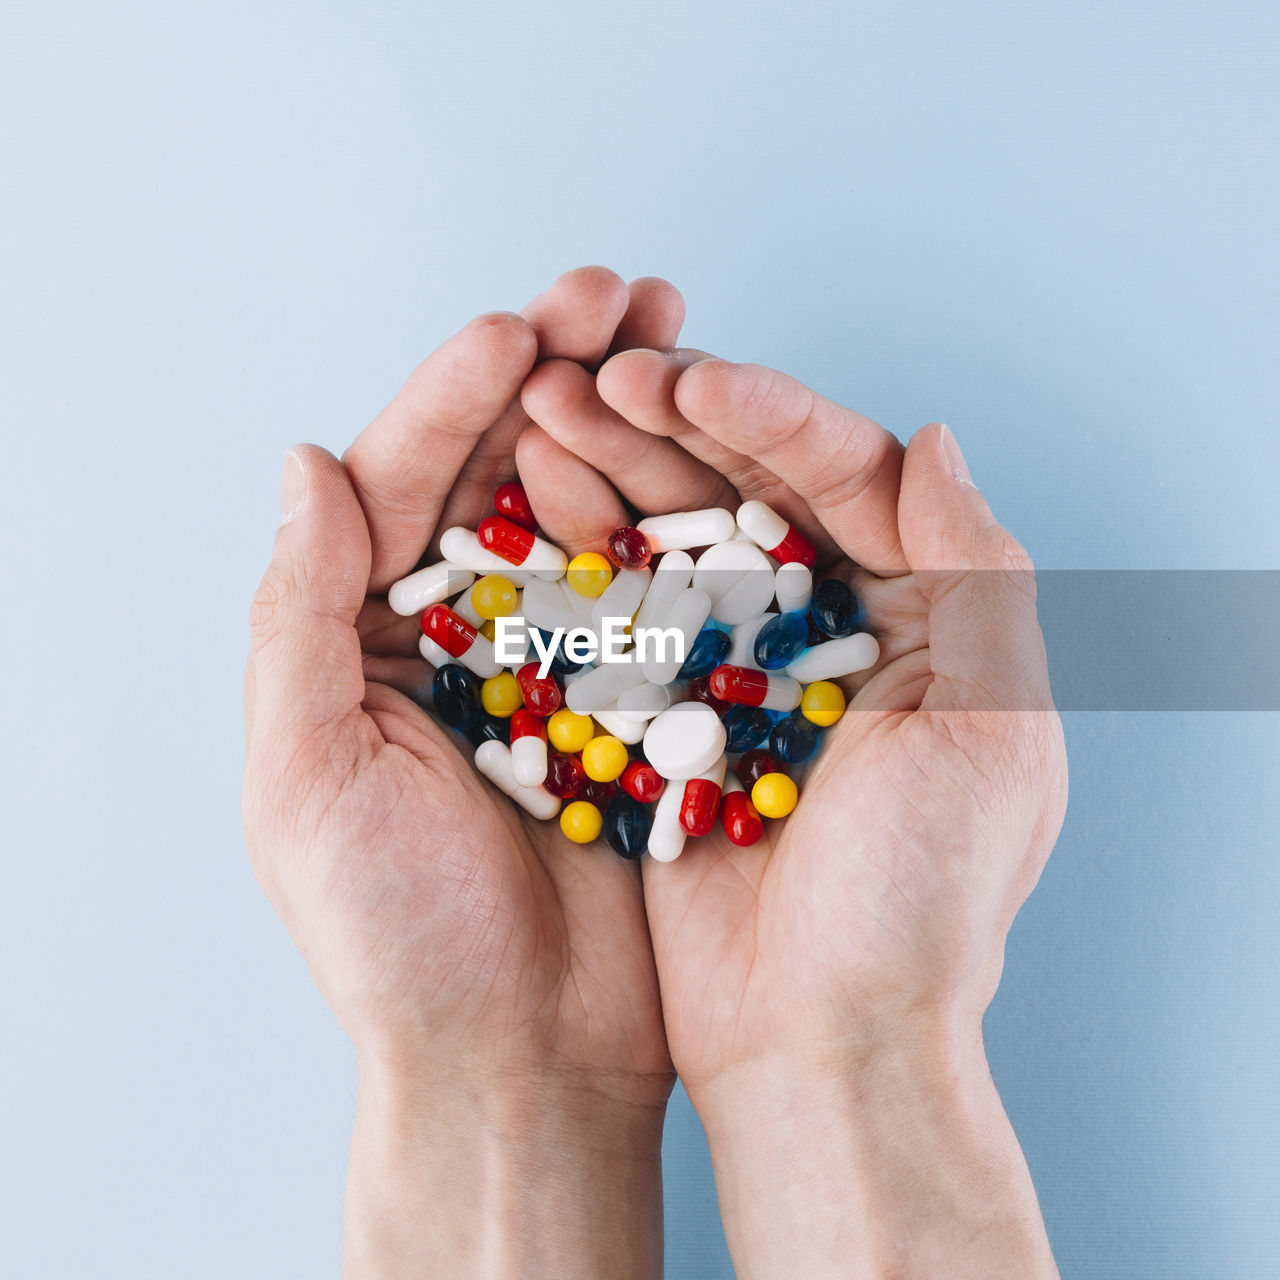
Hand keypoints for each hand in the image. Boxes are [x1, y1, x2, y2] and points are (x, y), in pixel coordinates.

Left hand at [242, 268, 683, 1278]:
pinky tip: (720, 451)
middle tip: (625, 293)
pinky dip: (680, 515)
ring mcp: (550, 655)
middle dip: (558, 371)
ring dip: (628, 421)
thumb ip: (294, 618)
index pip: (404, 478)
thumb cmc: (398, 936)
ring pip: (585, 507)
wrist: (522, 1053)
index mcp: (362, 633)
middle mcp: (455, 629)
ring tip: (678, 338)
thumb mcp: (304, 778)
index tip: (526, 328)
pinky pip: (653, 586)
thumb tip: (302, 464)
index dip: (460, 393)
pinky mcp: (629, 696)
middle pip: (501, 468)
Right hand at [523, 348, 1067, 1276]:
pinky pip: (620, 613)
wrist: (818, 1039)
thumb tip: (936, 436)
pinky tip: (532, 499)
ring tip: (544, 404)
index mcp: (919, 609)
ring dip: (614, 467)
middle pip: (746, 488)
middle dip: (671, 422)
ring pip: (673, 536)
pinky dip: (580, 555)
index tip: (686, 379)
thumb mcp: (993, 731)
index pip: (844, 471)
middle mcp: (825, 622)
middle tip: (590, 369)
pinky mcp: (662, 712)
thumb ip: (981, 573)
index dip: (767, 413)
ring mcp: (735, 664)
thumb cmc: (921, 902)